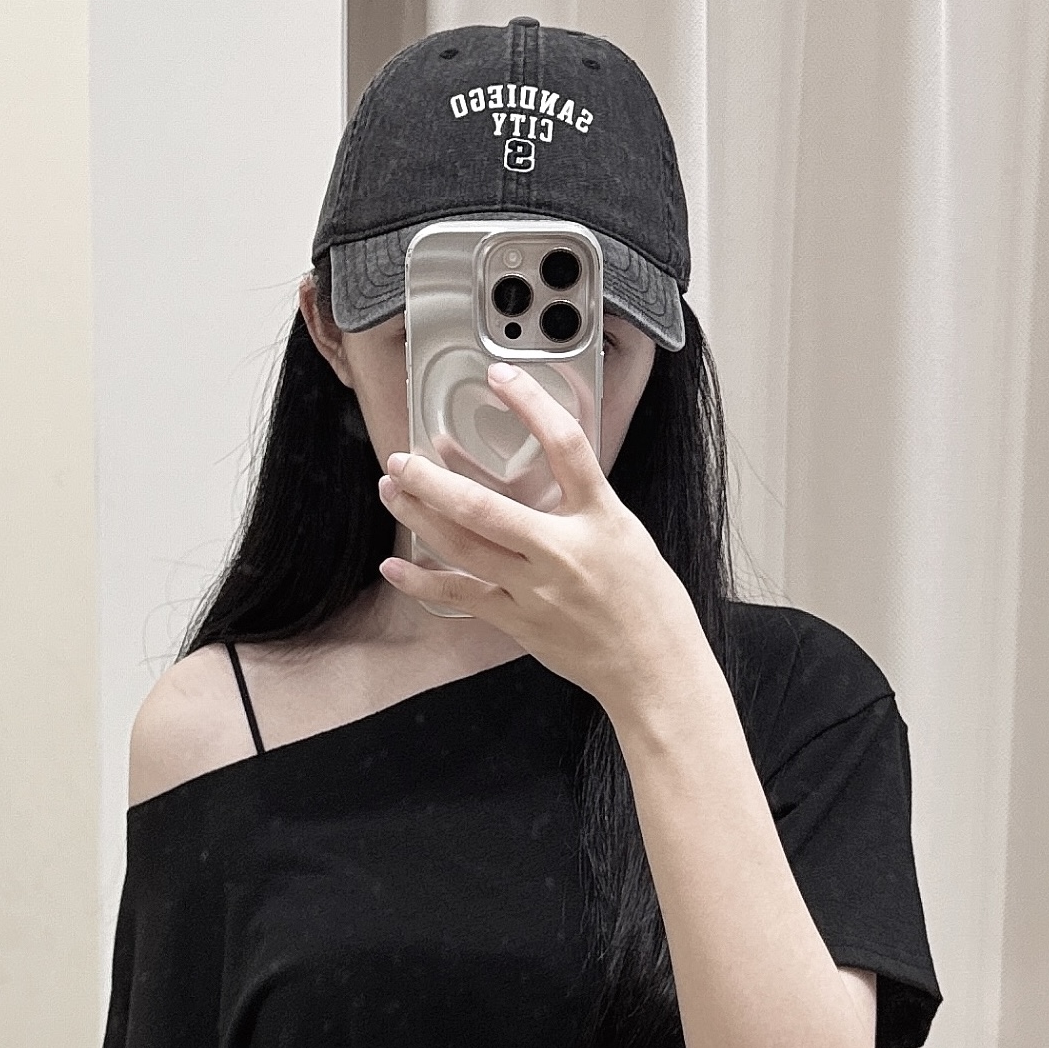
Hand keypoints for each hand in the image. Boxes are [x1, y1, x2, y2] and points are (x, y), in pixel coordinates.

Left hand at [377, 362, 698, 712]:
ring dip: (419, 516)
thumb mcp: (629, 536)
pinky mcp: (519, 621)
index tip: (502, 376)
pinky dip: (422, 581)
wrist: (655, 670)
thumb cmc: (650, 605)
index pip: (566, 447)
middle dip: (432, 480)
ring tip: (393, 491)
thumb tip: (550, 479)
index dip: (532, 404)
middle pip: (483, 506)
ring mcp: (536, 589)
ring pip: (461, 547)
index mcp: (601, 519)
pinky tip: (395, 566)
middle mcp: (563, 552)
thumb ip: (586, 507)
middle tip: (402, 458)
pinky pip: (461, 595)